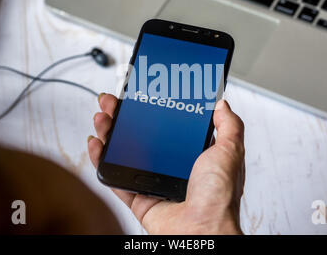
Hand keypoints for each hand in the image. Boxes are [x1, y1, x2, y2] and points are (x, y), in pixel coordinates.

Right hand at [88, 93, 244, 234]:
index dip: (152, 110)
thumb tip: (222, 105)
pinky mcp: (139, 198)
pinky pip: (115, 178)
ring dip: (110, 133)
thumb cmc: (219, 198)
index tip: (142, 96)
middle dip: (124, 117)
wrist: (202, 231)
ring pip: (125, 153)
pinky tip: (97, 144)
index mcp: (193, 156)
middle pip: (141, 136)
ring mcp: (153, 182)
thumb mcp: (230, 152)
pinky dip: (101, 160)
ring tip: (103, 117)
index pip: (167, 126)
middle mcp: (172, 167)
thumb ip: (229, 126)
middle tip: (114, 104)